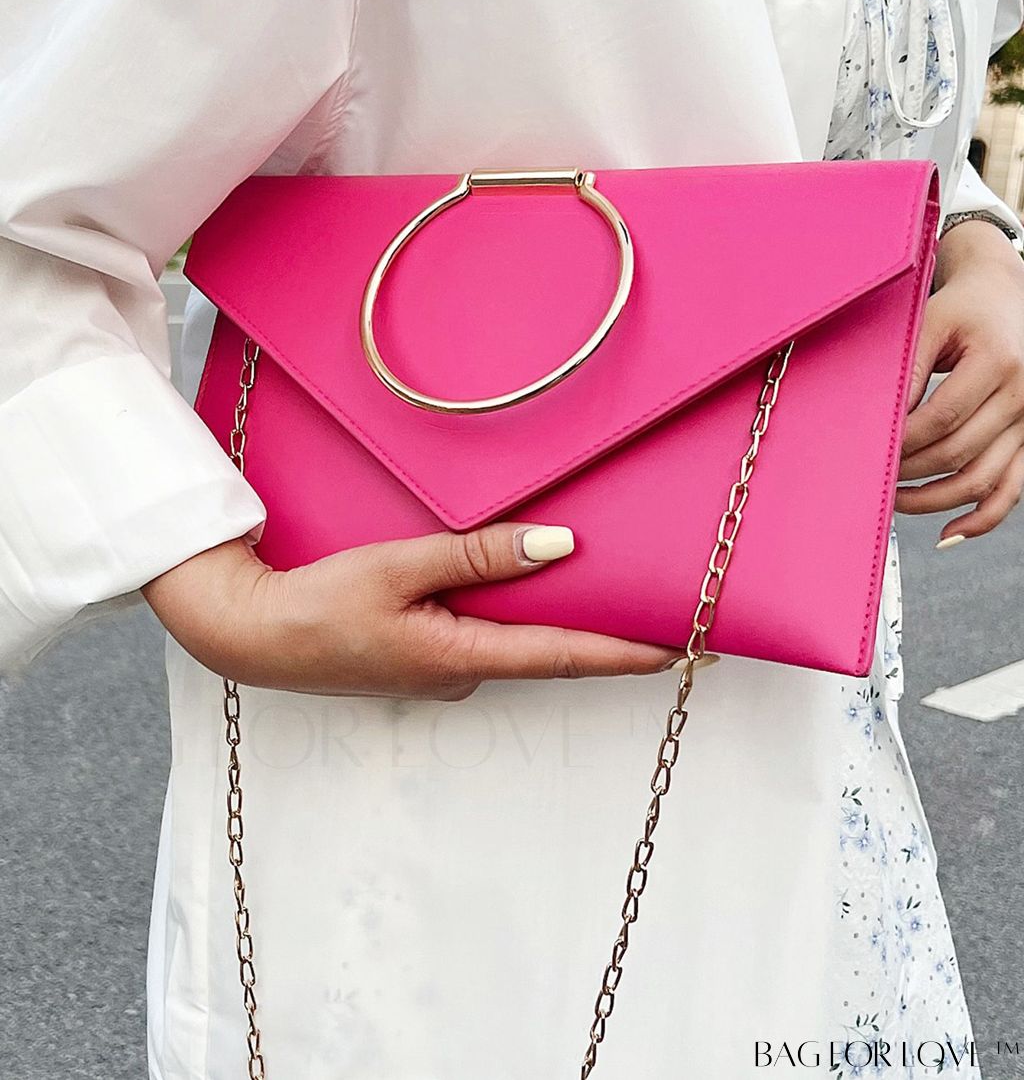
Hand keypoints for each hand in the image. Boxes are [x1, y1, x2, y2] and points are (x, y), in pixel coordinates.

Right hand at [142, 521, 680, 697]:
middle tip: (659, 603)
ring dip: (556, 616)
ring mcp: (442, 670)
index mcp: (460, 658)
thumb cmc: (317, 605)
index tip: (684, 648)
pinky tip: (520, 582)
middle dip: (604, 629)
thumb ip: (480, 556)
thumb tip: (557, 545)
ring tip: (604, 581)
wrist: (251, 635)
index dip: (627, 651)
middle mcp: (461, 673)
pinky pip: (484, 633)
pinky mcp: (423, 658)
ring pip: (514, 638)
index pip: (564, 654)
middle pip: (547, 647)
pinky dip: (513, 612)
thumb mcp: (399, 567)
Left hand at [897, 219, 1023, 543]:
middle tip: (874, 474)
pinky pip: (1013, 489)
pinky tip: (950, 531)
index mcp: (999, 361)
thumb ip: (906, 369)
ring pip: (984, 480)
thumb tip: (882, 421)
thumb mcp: (931, 323)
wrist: (1006, 296)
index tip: (872, 450)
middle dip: (910, 470)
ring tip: (897, 502)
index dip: (903, 441)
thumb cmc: (965, 309)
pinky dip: (984, 518)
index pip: (943, 417)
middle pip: (959, 452)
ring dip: (935, 500)